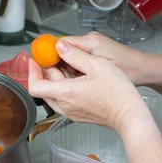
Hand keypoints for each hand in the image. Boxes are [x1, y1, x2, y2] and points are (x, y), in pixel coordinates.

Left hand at [28, 40, 149, 133]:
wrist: (130, 115)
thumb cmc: (117, 91)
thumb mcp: (97, 65)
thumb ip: (75, 55)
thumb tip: (60, 47)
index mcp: (65, 93)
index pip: (35, 87)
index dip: (32, 73)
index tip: (35, 61)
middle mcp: (64, 106)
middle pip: (44, 89)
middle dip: (46, 72)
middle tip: (53, 58)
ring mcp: (71, 113)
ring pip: (54, 95)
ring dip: (56, 80)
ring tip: (67, 66)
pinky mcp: (78, 115)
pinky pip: (64, 101)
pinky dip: (64, 89)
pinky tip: (77, 79)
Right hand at [58, 32, 145, 83]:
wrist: (144, 70)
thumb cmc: (128, 70)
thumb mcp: (101, 67)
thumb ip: (78, 58)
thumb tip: (57, 48)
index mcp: (90, 41)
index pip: (62, 43)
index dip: (51, 54)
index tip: (44, 66)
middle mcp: (89, 40)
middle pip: (64, 50)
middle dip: (62, 65)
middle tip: (70, 78)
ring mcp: (92, 45)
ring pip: (71, 56)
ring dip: (70, 68)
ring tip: (81, 79)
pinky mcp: (95, 51)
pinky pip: (79, 59)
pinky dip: (78, 69)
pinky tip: (85, 78)